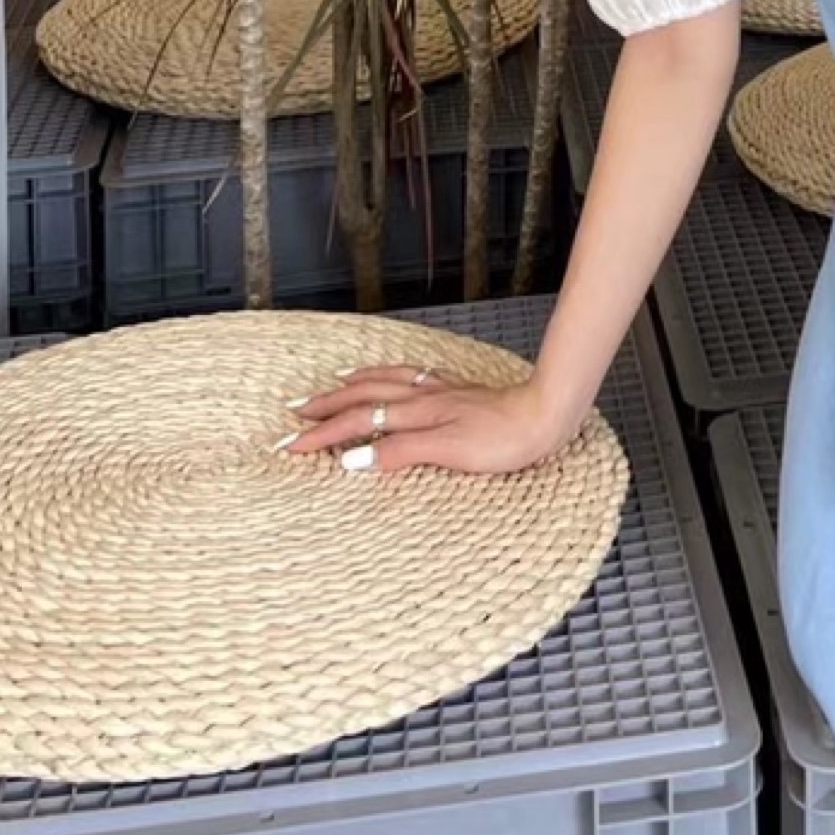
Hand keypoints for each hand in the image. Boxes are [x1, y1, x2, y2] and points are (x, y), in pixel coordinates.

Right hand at [279, 363, 572, 478]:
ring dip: (353, 385)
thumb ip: (399, 452)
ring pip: (385, 381)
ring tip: (331, 386)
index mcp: (416, 414)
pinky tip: (389, 376)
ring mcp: (440, 391)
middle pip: (364, 396)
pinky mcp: (456, 390)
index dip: (323, 435)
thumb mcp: (448, 452)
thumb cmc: (502, 440)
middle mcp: (423, 398)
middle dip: (327, 406)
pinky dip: (388, 374)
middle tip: (294, 413)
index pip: (358, 423)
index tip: (290, 447)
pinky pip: (410, 375)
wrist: (544, 415)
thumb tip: (351, 460)